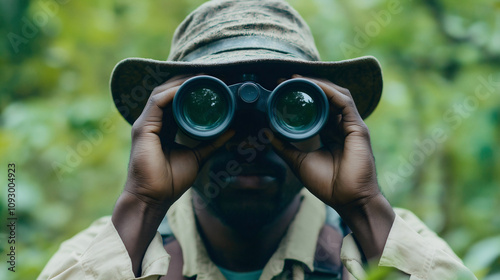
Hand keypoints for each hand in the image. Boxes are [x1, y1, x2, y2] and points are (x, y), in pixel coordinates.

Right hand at [124, 74, 233, 207]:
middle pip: (169, 92)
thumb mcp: (197, 156)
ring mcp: (146, 123)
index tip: (212, 83)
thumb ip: (212, 142)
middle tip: (210, 74)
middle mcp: (153, 122)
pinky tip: (186, 87)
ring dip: (181, 82)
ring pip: (162, 93)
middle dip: (188, 81)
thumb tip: (232, 130)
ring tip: (201, 76)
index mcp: (164, 127)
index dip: (192, 89)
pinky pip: (157, 103)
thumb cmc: (171, 181)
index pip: (176, 100)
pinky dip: (172, 92)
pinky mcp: (143, 128)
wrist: (154, 198)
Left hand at [269, 75, 394, 259]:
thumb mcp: (297, 161)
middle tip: (285, 80)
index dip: (301, 97)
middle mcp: (341, 126)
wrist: (348, 200)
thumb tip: (265, 132)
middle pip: (326, 97)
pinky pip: (344, 102)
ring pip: (336, 94)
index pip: (317, 107)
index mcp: (330, 133)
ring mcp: (351, 125)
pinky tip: (314, 86)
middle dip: (307, 85)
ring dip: (317, 84)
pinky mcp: (358, 128)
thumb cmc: (327, 185)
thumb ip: (283, 146)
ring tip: (297, 79)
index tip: (281, 89)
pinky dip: (329, 91)